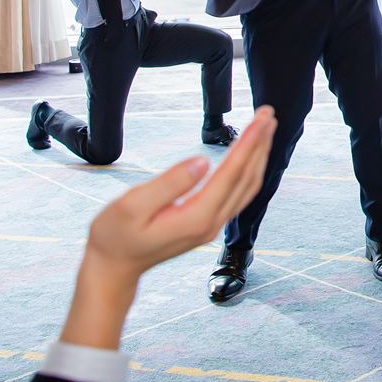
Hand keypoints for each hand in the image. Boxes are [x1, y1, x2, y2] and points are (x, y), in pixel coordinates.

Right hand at [59, 106, 276, 348]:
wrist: (112, 268)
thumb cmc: (115, 236)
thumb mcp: (132, 206)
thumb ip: (169, 184)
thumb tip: (202, 162)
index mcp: (196, 218)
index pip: (231, 174)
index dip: (249, 144)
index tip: (261, 119)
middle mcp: (211, 224)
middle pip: (246, 179)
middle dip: (260, 144)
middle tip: (268, 113)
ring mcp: (212, 227)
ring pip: (247, 188)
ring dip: (258, 156)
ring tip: (266, 129)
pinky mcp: (208, 225)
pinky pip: (238, 194)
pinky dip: (249, 170)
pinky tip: (250, 157)